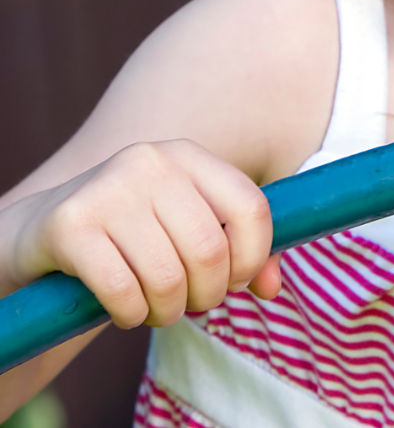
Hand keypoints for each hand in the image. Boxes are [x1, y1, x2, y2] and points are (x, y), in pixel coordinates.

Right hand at [1, 140, 279, 327]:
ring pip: (167, 276)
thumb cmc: (134, 235)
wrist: (42, 231)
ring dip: (169, 311)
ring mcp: (108, 189)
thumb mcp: (188, 229)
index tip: (237, 281)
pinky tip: (126, 312)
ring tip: (159, 311)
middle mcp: (151, 162)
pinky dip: (132, 315)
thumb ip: (241, 253)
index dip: (254, 257)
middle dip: (209, 294)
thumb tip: (273, 289)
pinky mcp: (70, 225)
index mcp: (189, 157)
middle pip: (210, 250)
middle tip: (193, 305)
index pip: (251, 208)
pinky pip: (122, 290)